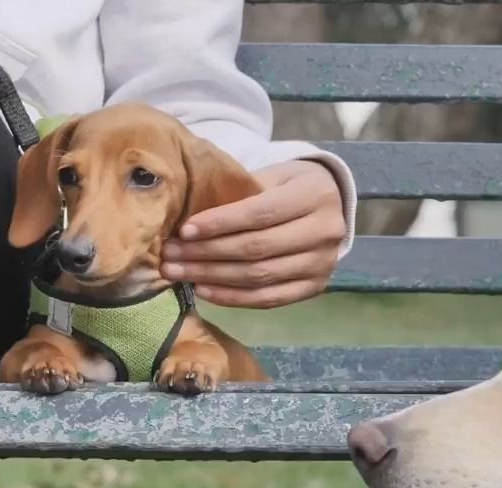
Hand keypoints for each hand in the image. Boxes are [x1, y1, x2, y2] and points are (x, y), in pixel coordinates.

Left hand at [161, 160, 346, 308]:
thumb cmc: (290, 185)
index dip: (220, 224)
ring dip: (213, 277)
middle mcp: (325, 232)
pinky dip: (233, 297)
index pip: (260, 214)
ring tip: (179, 273)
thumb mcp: (272, 175)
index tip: (185, 230)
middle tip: (171, 255)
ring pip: (259, 276)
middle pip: (257, 248)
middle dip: (207, 253)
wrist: (330, 204)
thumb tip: (189, 219)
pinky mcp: (317, 287)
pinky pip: (269, 298)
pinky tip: (204, 290)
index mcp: (314, 195)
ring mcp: (323, 264)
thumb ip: (240, 192)